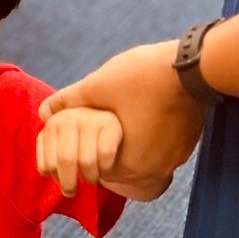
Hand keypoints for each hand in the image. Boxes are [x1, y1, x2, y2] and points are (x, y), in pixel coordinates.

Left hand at [38, 42, 205, 201]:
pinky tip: (148, 108)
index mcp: (130, 165)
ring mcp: (176, 159)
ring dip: (132, 138)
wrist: (195, 66)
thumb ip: (70, 102)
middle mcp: (156, 171)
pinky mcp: (189, 144)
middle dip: (108, 143)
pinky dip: (153, 132)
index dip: (86, 148)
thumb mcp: (99, 86)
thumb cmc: (142, 78)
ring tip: (126, 110)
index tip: (86, 128)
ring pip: (144, 153)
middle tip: (105, 116)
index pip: (98, 167)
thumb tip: (44, 110)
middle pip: (122, 161)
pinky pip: (163, 145)